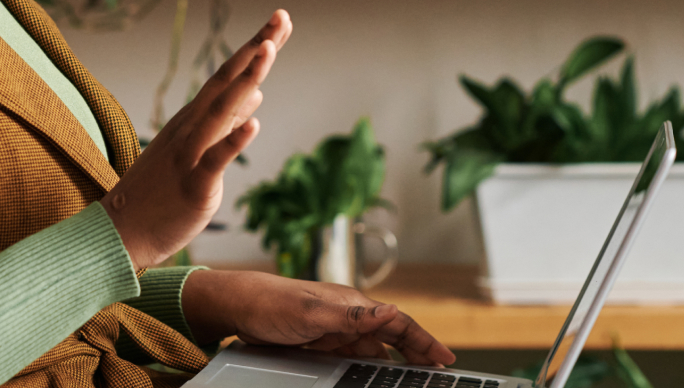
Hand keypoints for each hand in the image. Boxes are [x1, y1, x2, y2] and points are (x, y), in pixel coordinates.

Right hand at [104, 10, 291, 268]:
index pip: (228, 76)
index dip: (254, 48)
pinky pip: (215, 160)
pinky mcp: (193, 185)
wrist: (119, 234)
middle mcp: (191, 129)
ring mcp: (189, 154)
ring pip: (220, 111)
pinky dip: (233, 140)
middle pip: (226, 81)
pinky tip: (255, 124)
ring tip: (268, 49)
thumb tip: (258, 94)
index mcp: (194, 120)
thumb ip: (228, 122)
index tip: (280, 21)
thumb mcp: (198, 151)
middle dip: (255, 48)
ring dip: (245, 79)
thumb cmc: (160, 194)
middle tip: (280, 15)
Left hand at [180, 270, 455, 366]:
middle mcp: (349, 318)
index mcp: (352, 305)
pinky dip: (370, 369)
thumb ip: (352, 316)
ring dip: (394, 365)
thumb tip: (391, 310)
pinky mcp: (322, 345)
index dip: (423, 341)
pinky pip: (354, 359)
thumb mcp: (313, 312)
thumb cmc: (273, 303)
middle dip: (416, 354)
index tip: (444, 359)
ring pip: (374, 351)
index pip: (397, 324)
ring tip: (415, 379)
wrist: (239, 308)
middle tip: (439, 372)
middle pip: (392, 339)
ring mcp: (336, 332)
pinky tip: (375, 379)